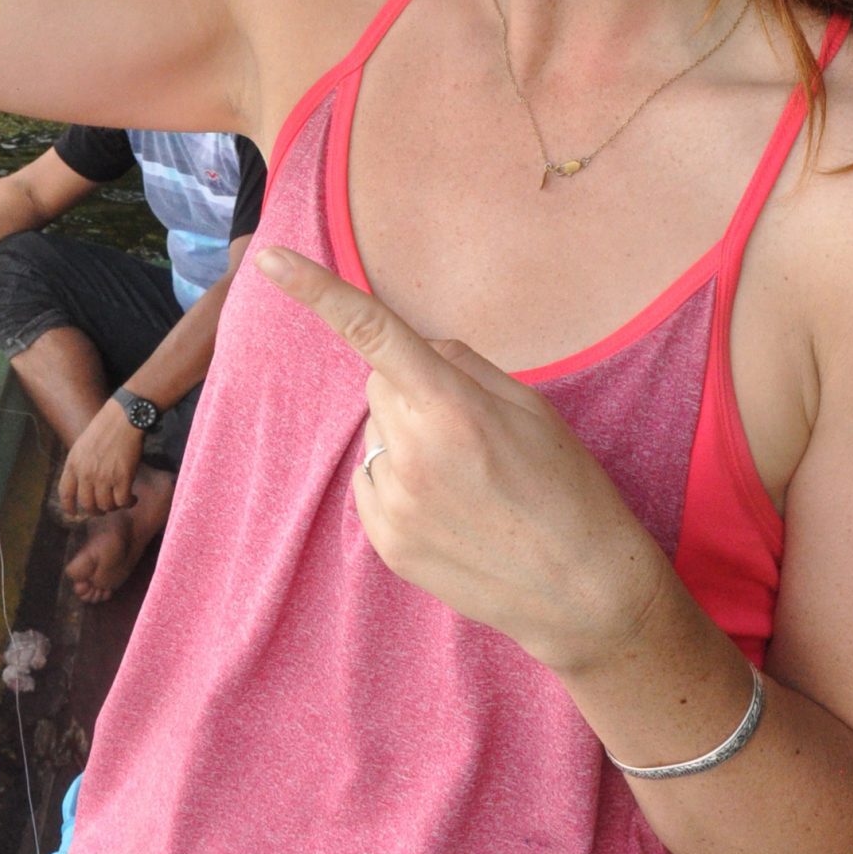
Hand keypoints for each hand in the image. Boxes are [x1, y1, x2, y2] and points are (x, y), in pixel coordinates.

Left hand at [58, 400, 146, 518]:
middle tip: (104, 508)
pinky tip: (132, 498)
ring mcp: (104, 477)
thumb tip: (83, 485)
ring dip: (114, 507)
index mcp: (73, 464)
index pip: (65, 493)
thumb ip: (80, 465)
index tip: (74, 514)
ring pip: (106, 506)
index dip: (69, 507)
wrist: (123, 418)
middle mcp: (86, 474)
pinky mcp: (122, 478)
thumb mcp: (82, 445)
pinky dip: (128, 503)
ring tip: (121, 501)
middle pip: (88, 505)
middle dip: (96, 511)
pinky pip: (122, 501)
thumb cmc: (104, 428)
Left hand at [256, 247, 670, 678]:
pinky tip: (451, 510)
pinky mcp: (385, 543)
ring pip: (378, 436)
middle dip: (412, 390)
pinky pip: (374, 482)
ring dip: (408, 442)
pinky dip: (402, 484)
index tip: (269, 260)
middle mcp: (411, 452)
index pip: (372, 333)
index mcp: (451, 407)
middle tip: (472, 430)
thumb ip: (464, 366)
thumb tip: (416, 348)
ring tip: (469, 482)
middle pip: (380, 385)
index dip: (316, 291)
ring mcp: (393, 504)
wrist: (583, 592)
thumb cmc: (568, 488)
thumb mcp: (533, 408)